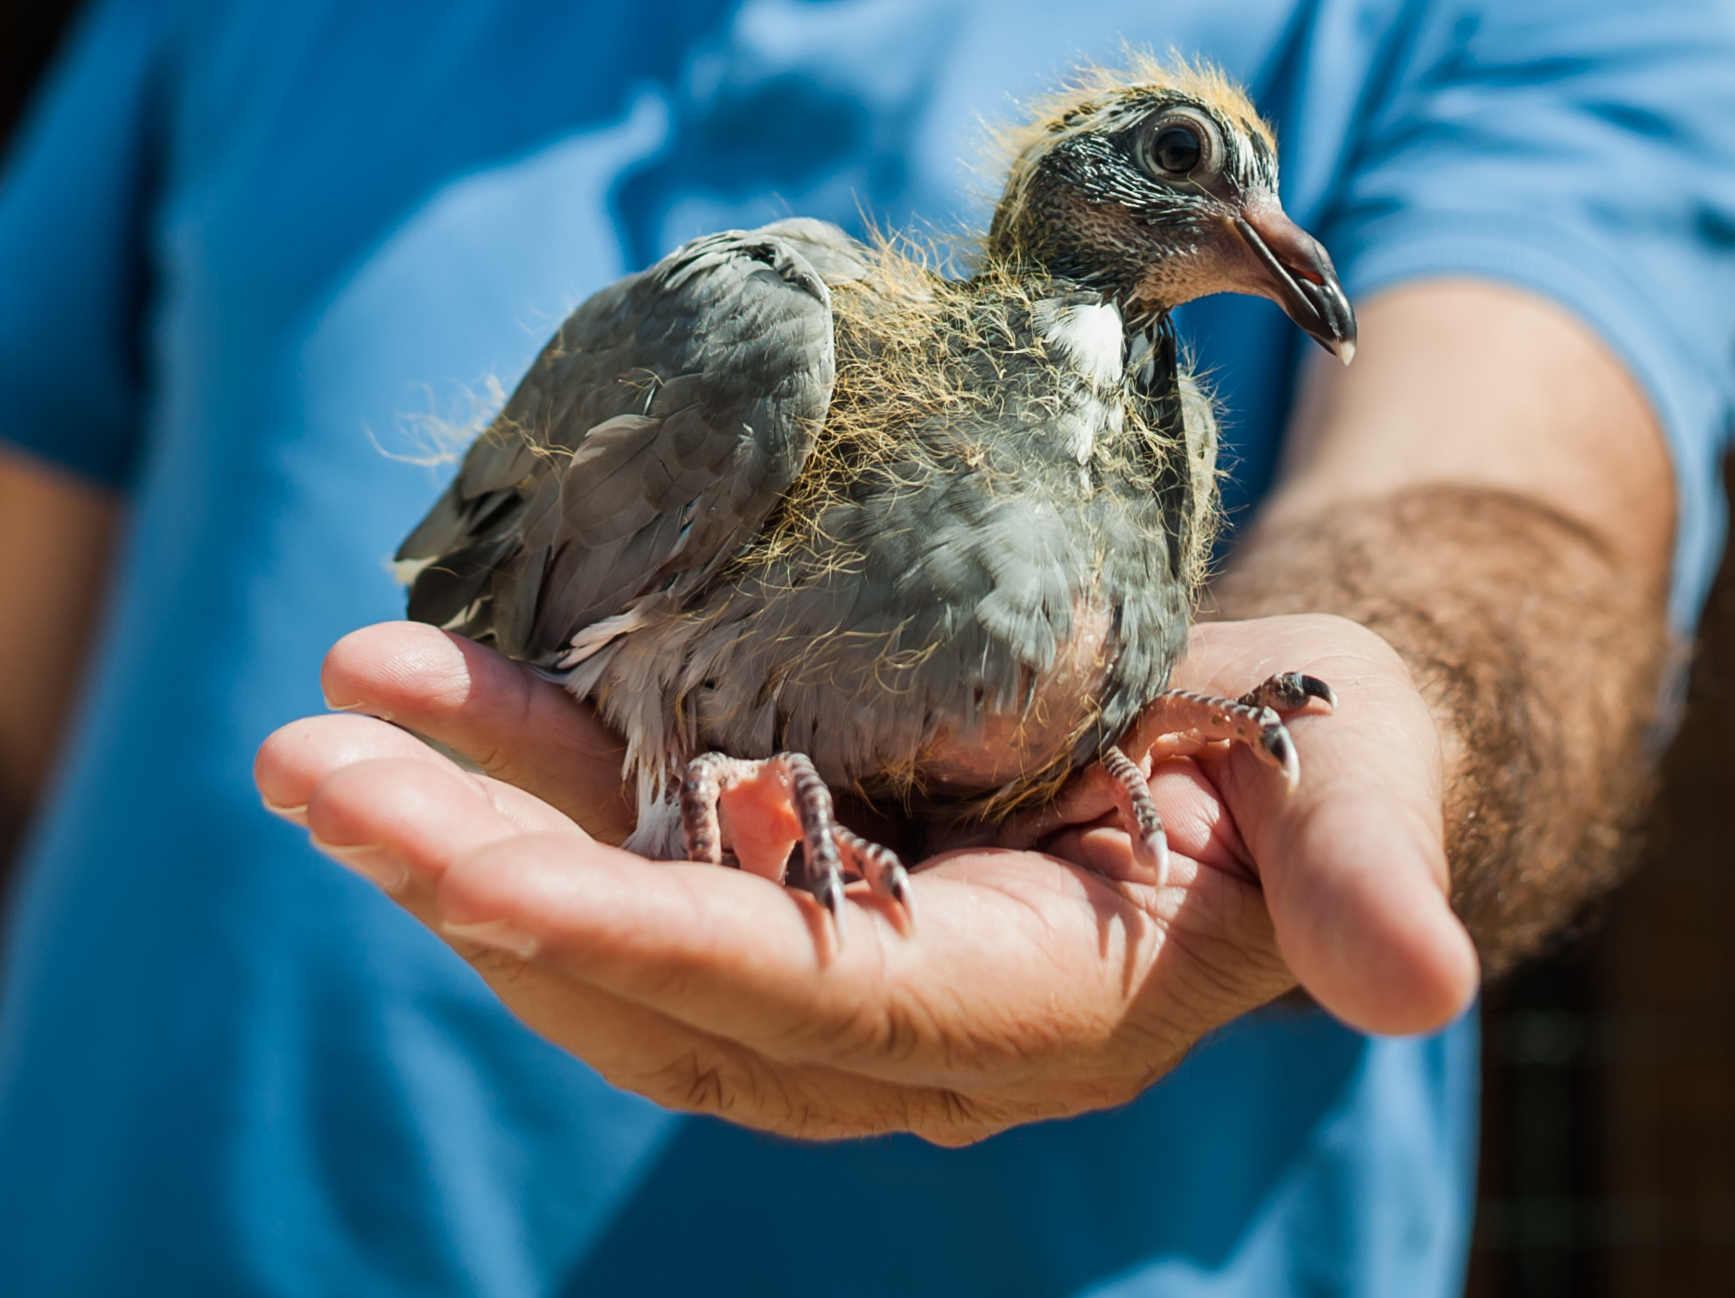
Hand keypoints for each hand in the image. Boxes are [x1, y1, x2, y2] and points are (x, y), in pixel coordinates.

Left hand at [252, 614, 1478, 1142]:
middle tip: (313, 758)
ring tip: (318, 721)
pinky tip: (415, 710)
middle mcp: (900, 1024)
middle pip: (650, 973)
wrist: (1302, 736)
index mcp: (1030, 1009)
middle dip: (470, 870)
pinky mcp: (799, 880)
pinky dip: (519, 786)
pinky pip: (629, 858)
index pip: (799, 995)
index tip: (471, 880)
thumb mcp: (1369, 783)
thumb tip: (1420, 985)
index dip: (634, 944)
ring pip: (608, 924)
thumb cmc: (1337, 744)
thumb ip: (1367, 877)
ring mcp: (835, 961)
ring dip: (454, 824)